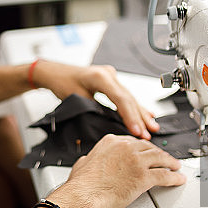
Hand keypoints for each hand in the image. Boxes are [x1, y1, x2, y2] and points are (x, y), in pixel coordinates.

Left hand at [31, 61, 157, 138]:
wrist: (55, 73)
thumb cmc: (61, 83)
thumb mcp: (77, 99)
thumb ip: (95, 110)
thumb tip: (110, 125)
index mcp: (100, 76)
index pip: (121, 99)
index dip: (131, 117)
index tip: (137, 131)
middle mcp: (108, 74)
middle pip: (129, 98)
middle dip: (139, 118)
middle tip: (148, 134)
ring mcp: (111, 76)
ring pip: (130, 97)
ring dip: (140, 114)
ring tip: (152, 127)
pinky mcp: (111, 81)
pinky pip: (125, 96)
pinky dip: (134, 107)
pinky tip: (147, 114)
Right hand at [49, 134, 185, 207]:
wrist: (83, 197)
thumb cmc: (81, 185)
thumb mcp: (83, 163)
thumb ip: (92, 158)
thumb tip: (92, 159)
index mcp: (111, 142)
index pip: (133, 142)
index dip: (144, 149)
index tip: (147, 152)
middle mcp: (125, 148)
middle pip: (149, 148)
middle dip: (159, 154)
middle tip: (164, 159)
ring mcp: (136, 161)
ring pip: (160, 158)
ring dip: (170, 163)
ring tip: (176, 167)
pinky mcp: (143, 177)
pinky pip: (164, 175)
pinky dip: (174, 177)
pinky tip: (178, 179)